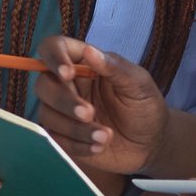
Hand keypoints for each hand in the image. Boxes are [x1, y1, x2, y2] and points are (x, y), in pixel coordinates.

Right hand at [31, 36, 168, 174]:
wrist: (151, 143)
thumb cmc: (145, 106)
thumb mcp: (138, 83)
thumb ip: (114, 67)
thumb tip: (89, 50)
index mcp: (83, 63)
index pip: (54, 48)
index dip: (54, 57)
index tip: (68, 73)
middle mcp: (68, 85)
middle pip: (43, 85)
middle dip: (64, 101)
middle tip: (90, 113)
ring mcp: (63, 112)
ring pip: (47, 115)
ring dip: (74, 128)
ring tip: (106, 136)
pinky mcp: (63, 136)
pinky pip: (55, 140)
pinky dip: (76, 145)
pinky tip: (99, 147)